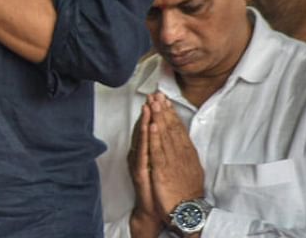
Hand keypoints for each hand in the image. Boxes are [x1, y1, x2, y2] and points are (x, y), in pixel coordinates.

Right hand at [127, 102, 162, 236]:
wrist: (154, 210)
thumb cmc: (160, 190)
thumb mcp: (162, 167)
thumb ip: (161, 151)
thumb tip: (166, 136)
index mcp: (150, 152)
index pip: (153, 128)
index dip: (157, 112)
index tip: (159, 97)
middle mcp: (142, 154)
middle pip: (147, 129)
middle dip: (151, 111)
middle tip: (153, 95)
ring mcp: (140, 162)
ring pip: (143, 138)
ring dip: (146, 120)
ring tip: (149, 105)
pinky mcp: (140, 171)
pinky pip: (144, 151)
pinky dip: (146, 138)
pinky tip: (149, 127)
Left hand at [147, 93, 205, 223]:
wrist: (187, 210)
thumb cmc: (187, 191)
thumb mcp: (191, 169)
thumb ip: (185, 154)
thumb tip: (182, 141)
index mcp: (188, 154)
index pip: (179, 130)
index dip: (171, 114)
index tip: (165, 100)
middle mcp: (181, 155)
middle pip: (172, 129)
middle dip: (163, 110)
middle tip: (157, 94)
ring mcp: (173, 162)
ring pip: (165, 136)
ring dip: (158, 118)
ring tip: (153, 102)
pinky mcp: (163, 170)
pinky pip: (158, 151)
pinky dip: (155, 137)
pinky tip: (151, 124)